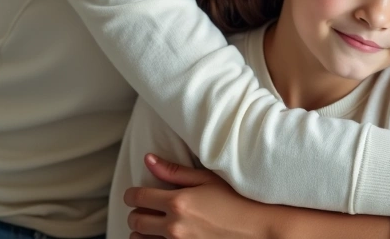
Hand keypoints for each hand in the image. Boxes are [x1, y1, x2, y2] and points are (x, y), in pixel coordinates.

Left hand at [124, 154, 276, 238]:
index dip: (131, 195)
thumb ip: (174, 171)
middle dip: (136, 213)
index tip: (135, 195)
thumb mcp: (207, 179)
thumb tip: (148, 159)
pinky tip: (162, 237)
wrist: (259, 230)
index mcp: (178, 202)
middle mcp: (174, 226)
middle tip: (145, 209)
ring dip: (142, 233)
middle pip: (135, 221)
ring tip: (153, 226)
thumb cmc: (237, 201)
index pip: (137, 198)